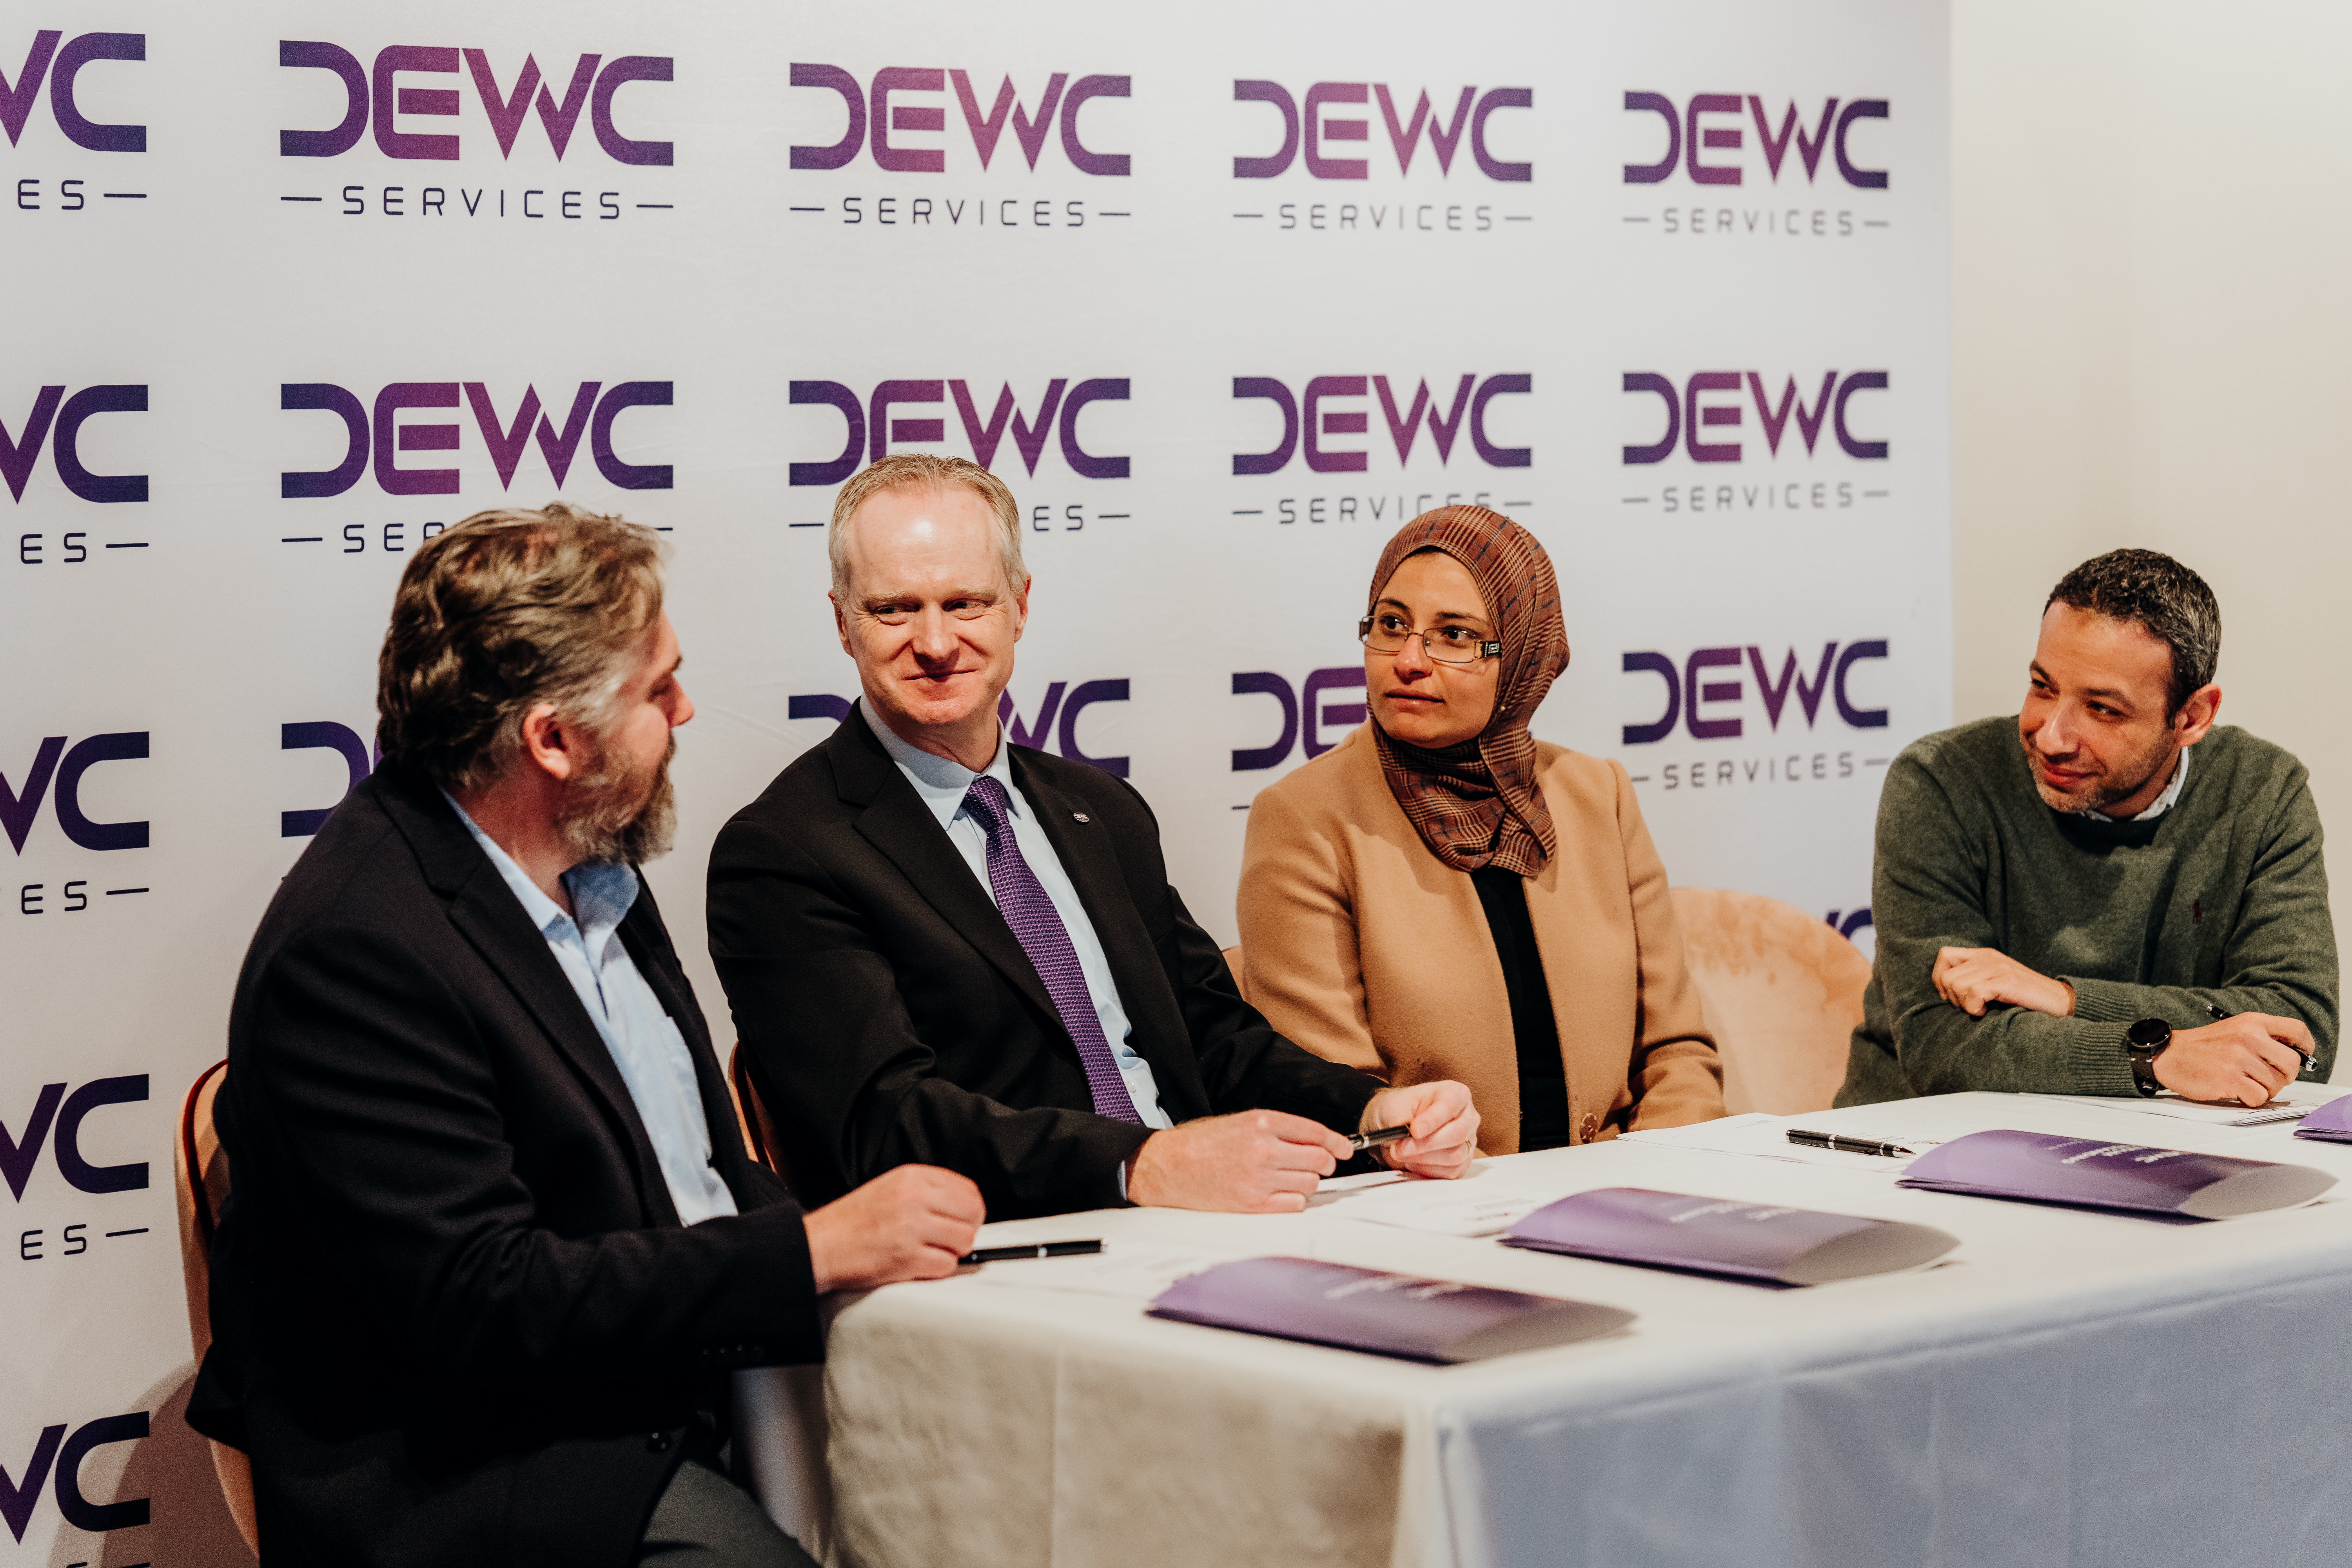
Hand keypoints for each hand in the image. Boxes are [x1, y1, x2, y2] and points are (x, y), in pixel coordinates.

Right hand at [803, 1163, 985, 1292]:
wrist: (821, 1245)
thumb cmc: (853, 1221)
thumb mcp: (890, 1186)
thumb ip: (927, 1190)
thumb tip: (964, 1206)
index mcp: (912, 1177)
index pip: (968, 1190)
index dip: (970, 1209)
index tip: (961, 1219)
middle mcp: (914, 1198)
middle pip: (973, 1215)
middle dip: (965, 1230)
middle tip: (948, 1238)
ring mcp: (911, 1228)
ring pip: (964, 1241)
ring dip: (952, 1251)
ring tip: (929, 1250)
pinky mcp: (907, 1258)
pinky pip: (946, 1266)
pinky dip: (936, 1269)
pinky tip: (917, 1263)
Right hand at [1125, 1110, 1354, 1212]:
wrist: (1167, 1166)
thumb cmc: (1200, 1143)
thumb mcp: (1241, 1121)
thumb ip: (1278, 1129)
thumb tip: (1314, 1141)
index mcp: (1262, 1122)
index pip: (1317, 1132)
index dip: (1337, 1143)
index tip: (1344, 1149)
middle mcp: (1264, 1148)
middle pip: (1320, 1160)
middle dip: (1325, 1164)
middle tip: (1319, 1166)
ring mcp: (1259, 1178)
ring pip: (1310, 1184)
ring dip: (1306, 1183)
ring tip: (1287, 1179)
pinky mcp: (1252, 1204)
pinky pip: (1294, 1204)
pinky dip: (1294, 1201)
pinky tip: (1279, 1194)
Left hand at [1365, 1080, 1478, 1179]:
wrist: (1396, 1127)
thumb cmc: (1400, 1110)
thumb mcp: (1394, 1106)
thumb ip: (1401, 1119)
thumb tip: (1407, 1135)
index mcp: (1455, 1094)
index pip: (1450, 1106)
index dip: (1432, 1120)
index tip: (1414, 1131)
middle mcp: (1467, 1117)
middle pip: (1457, 1134)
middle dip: (1425, 1144)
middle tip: (1401, 1147)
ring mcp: (1467, 1141)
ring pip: (1454, 1156)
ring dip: (1423, 1158)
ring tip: (1401, 1152)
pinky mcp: (1462, 1162)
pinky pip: (1450, 1172)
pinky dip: (1427, 1170)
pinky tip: (1412, 1161)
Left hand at [1933, 947, 2075, 1017]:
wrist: (2060, 1003)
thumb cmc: (2024, 999)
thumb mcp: (1993, 984)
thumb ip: (1972, 980)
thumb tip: (1943, 991)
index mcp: (1983, 955)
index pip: (1944, 955)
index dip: (1941, 979)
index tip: (1954, 997)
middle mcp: (1988, 956)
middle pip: (1946, 976)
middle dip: (1953, 998)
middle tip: (1973, 1007)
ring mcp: (1998, 967)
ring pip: (1956, 985)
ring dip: (1965, 1005)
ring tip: (1983, 1008)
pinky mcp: (2007, 980)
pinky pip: (1973, 993)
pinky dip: (1975, 1008)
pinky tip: (1989, 1011)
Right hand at [2153, 1014, 2311, 1106]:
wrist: (2169, 1054)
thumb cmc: (2203, 1046)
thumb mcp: (2235, 1029)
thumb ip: (2264, 1037)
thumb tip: (2295, 1056)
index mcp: (2252, 1022)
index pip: (2297, 1030)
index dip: (2305, 1046)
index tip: (2302, 1055)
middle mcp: (2248, 1037)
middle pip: (2292, 1063)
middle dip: (2285, 1075)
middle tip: (2269, 1077)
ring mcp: (2239, 1058)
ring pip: (2276, 1084)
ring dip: (2265, 1089)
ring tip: (2246, 1083)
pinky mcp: (2229, 1078)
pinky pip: (2259, 1097)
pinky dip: (2251, 1099)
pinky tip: (2238, 1091)